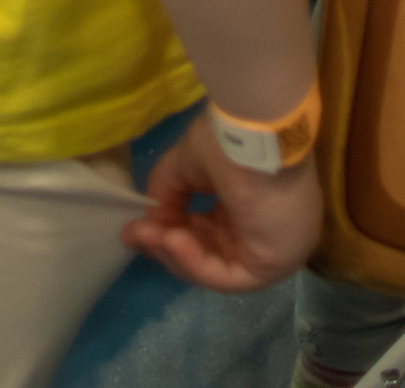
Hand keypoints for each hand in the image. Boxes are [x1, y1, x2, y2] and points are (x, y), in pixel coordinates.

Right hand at [122, 115, 321, 291]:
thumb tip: (148, 219)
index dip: (172, 228)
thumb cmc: (231, 137)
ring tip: (144, 234)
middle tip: (132, 235)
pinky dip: (192, 261)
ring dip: (173, 252)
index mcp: (254, 199)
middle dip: (166, 244)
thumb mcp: (188, 162)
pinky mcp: (272, 264)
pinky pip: (224, 274)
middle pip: (208, 250)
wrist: (257, 130)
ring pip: (212, 265)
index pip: (210, 228)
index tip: (137, 227)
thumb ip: (167, 190)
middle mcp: (265, 226)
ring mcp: (271, 247)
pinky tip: (170, 239)